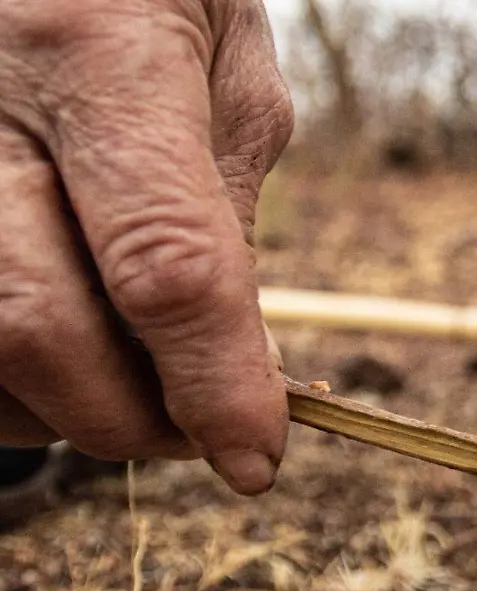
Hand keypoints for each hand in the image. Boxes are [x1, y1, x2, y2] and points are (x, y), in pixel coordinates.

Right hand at [0, 0, 293, 493]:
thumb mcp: (229, 68)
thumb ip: (226, 210)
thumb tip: (241, 362)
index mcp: (99, 53)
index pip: (164, 265)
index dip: (215, 384)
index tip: (257, 456)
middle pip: (38, 327)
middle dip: (136, 417)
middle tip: (205, 431)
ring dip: (67, 409)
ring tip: (142, 386)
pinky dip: (12, 382)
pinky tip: (66, 357)